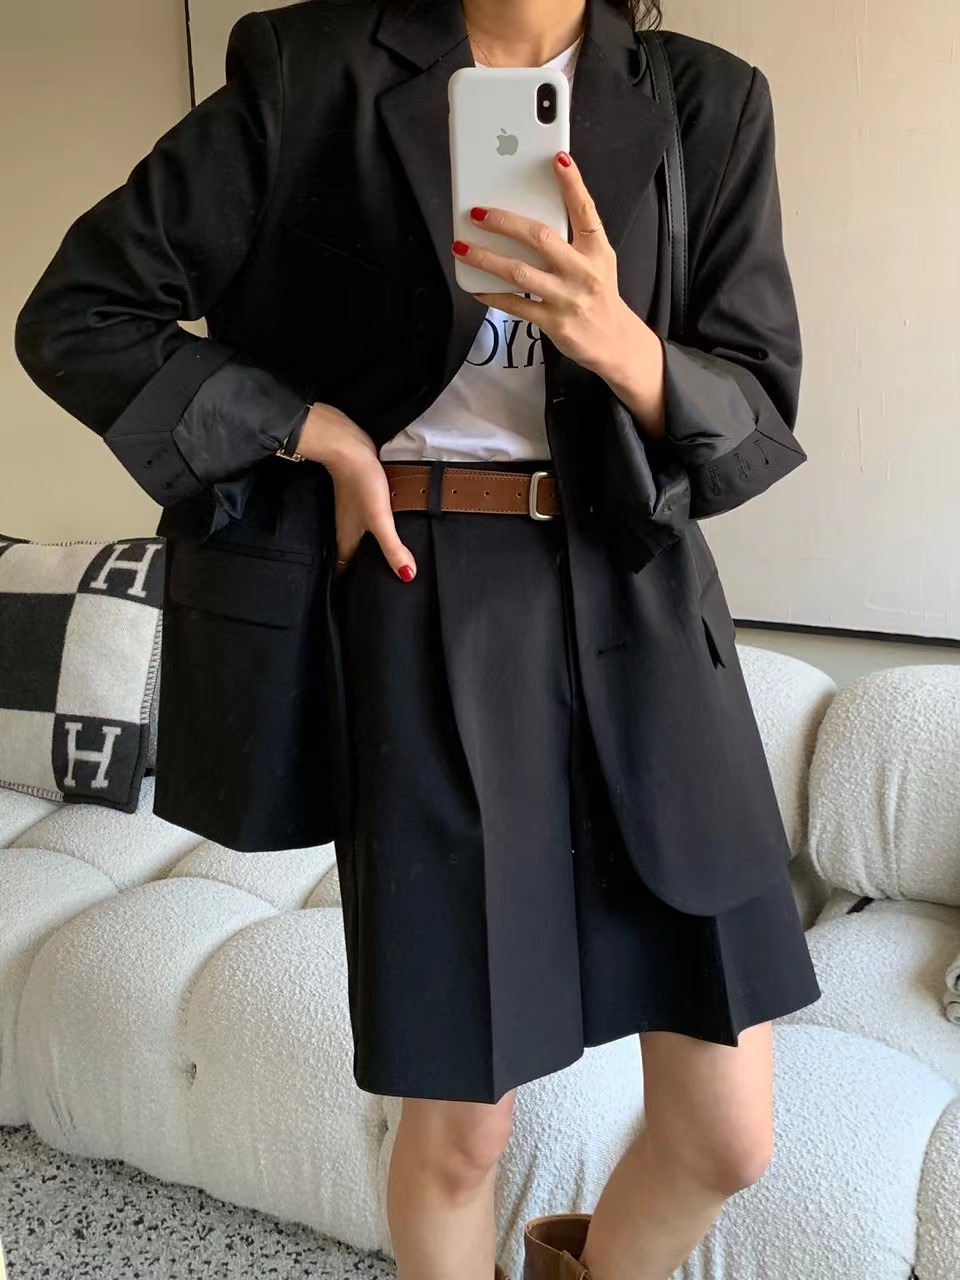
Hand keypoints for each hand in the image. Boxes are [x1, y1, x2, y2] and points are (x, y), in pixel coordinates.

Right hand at [297, 403, 416, 580]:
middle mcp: (347, 529)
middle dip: (361, 571)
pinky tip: (387, 530)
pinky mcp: (360, 498)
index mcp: (347, 540)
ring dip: (368, 550)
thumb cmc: (361, 483)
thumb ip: (393, 548)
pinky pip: (365, 522)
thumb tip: (407, 576)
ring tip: (385, 563)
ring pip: (359, 539)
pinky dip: (374, 531)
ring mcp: (352, 513)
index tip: (361, 601)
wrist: (347, 446)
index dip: (351, 585)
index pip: (344, 570)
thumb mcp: (380, 519)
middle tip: (378, 585)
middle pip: (352, 556)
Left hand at [451, 150, 665, 436]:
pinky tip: (476, 286)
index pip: (585, 210)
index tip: (558, 158)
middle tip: (478, 213)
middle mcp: (583, 271)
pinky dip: (492, 295)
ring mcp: (567, 298)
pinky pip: (515, 305)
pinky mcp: (553, 322)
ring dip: (486, 258)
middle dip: (505, 222)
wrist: (613, 341)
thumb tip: (531, 215)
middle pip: (540, 238)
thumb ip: (572, 237)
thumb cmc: (598, 294)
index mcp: (596, 249)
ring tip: (462, 247)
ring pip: (519, 272)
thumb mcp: (597, 260)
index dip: (572, 183)